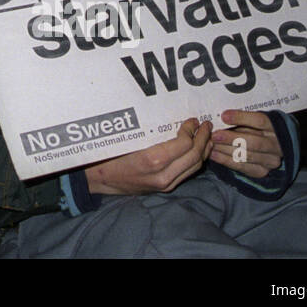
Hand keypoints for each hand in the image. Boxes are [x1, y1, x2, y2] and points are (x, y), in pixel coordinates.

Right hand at [84, 117, 211, 195]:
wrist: (100, 180)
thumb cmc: (108, 155)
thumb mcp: (126, 139)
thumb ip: (149, 133)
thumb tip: (169, 118)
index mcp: (152, 161)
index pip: (183, 144)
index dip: (191, 130)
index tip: (192, 120)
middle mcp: (163, 175)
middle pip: (194, 156)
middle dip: (203, 139)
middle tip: (206, 125)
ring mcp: (166, 184)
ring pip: (195, 167)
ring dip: (203, 150)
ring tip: (206, 136)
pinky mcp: (166, 188)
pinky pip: (188, 173)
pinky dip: (196, 159)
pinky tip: (196, 150)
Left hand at [209, 110, 281, 178]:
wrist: (269, 146)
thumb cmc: (256, 128)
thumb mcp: (253, 120)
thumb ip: (241, 119)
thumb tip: (222, 116)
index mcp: (275, 127)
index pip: (260, 121)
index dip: (241, 118)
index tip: (224, 116)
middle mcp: (277, 146)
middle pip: (254, 142)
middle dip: (231, 138)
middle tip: (214, 135)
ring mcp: (271, 160)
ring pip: (247, 156)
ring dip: (226, 150)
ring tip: (211, 144)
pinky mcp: (262, 171)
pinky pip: (242, 167)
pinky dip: (225, 160)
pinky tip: (213, 154)